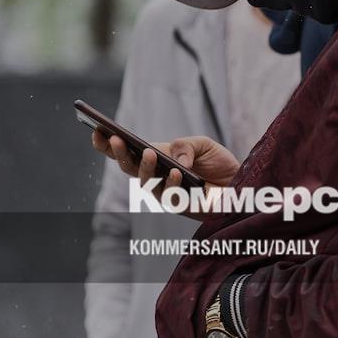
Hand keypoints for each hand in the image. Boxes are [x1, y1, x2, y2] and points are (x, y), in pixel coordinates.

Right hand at [91, 131, 241, 217]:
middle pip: (129, 168)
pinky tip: (177, 171)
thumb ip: (185, 145)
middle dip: (119, 154)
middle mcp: (156, 178)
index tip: (95, 130)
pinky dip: (173, 183)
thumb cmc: (218, 163)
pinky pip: (172, 197)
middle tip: (115, 139)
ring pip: (147, 184)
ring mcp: (167, 193)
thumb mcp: (203, 144)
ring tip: (149, 152)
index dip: (108, 145)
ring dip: (146, 167)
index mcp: (156, 159)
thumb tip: (171, 158)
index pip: (127, 153)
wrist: (242, 183)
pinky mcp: (182, 207)